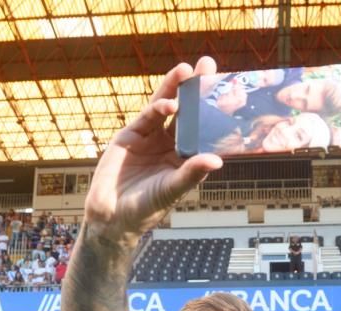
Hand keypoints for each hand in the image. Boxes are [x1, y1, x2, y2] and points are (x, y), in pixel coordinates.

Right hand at [84, 57, 222, 236]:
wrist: (112, 215)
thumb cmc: (147, 208)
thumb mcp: (172, 189)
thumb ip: (192, 173)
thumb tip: (217, 160)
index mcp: (187, 158)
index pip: (204, 130)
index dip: (215, 111)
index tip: (229, 93)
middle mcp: (171, 145)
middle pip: (188, 112)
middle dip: (196, 90)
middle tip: (209, 66)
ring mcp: (151, 138)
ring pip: (166, 108)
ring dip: (176, 89)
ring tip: (187, 70)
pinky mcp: (131, 135)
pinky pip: (148, 116)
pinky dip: (158, 106)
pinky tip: (170, 102)